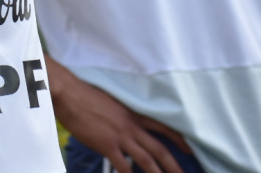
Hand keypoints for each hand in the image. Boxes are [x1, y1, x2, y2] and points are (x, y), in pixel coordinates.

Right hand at [48, 60, 188, 172]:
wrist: (70, 94)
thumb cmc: (85, 96)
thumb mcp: (111, 103)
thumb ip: (121, 116)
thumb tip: (123, 127)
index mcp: (133, 113)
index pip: (162, 127)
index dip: (178, 140)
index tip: (189, 149)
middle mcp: (131, 126)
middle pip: (159, 149)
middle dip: (174, 165)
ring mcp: (120, 136)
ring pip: (146, 160)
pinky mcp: (107, 145)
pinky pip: (124, 166)